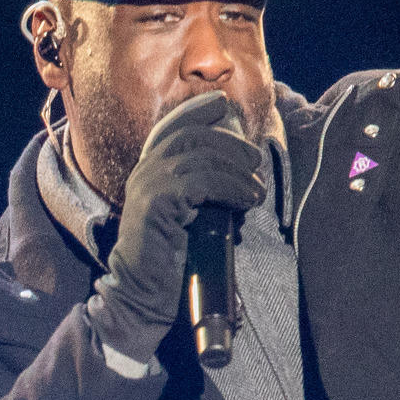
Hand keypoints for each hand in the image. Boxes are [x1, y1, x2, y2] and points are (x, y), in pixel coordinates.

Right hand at [92, 91, 268, 339]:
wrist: (143, 293)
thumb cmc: (170, 258)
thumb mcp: (186, 214)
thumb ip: (198, 188)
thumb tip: (240, 171)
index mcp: (149, 170)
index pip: (173, 126)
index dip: (199, 110)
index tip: (223, 106)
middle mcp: (144, 171)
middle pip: (192, 136)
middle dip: (230, 144)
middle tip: (256, 161)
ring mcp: (148, 185)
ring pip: (201, 157)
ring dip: (237, 170)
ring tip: (256, 189)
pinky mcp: (157, 202)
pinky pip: (202, 181)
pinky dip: (232, 187)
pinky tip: (247, 200)